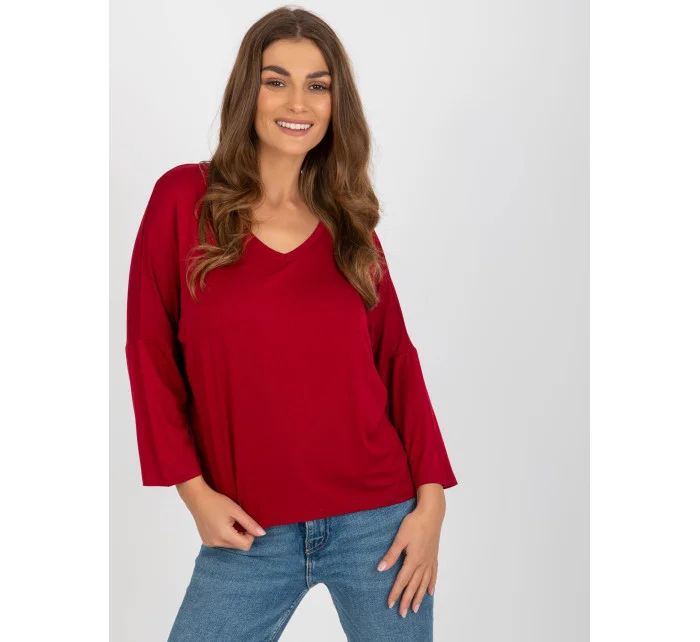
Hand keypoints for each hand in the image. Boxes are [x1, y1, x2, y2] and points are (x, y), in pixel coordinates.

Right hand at [176, 476, 266, 550]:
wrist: (197, 498)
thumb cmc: (218, 502)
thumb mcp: (236, 510)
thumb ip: (250, 523)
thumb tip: (262, 534)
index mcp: (224, 536)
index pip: (246, 545)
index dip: (250, 535)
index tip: (246, 523)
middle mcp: (216, 543)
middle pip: (238, 546)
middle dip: (242, 535)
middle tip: (237, 521)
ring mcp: (210, 543)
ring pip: (230, 545)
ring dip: (233, 536)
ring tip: (228, 522)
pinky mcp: (206, 541)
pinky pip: (221, 543)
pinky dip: (225, 536)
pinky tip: (221, 524)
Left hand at [376, 499, 444, 617]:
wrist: (431, 513)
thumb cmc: (414, 523)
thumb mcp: (400, 538)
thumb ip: (391, 555)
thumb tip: (380, 569)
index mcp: (413, 560)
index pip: (402, 581)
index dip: (396, 593)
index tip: (390, 605)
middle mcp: (423, 563)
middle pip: (414, 585)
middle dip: (407, 600)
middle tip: (402, 614)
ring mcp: (430, 560)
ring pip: (424, 583)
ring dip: (419, 596)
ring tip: (416, 609)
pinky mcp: (434, 556)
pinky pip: (434, 574)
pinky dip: (432, 584)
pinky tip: (430, 591)